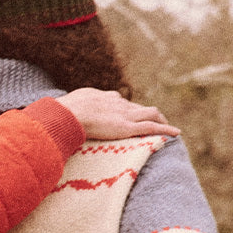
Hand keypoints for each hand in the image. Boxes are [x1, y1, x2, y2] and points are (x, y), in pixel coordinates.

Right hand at [57, 88, 179, 139]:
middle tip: (153, 122)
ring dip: (162, 120)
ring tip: (169, 128)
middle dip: (147, 114)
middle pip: (138, 106)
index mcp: (102, 98)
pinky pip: (153, 127)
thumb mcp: (64, 107)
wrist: (67, 115)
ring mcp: (124, 114)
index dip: (127, 109)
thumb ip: (68, 110)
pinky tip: (176, 134)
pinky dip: (166, 130)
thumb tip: (56, 114)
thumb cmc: (60, 114)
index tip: (128, 115)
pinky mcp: (128, 126)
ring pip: (151, 113)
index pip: (119, 101)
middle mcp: (117, 103)